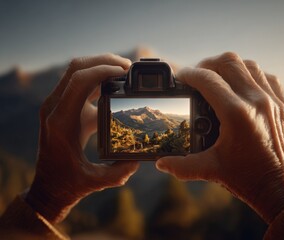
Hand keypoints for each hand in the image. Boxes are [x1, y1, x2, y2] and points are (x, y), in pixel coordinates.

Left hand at [25, 54, 138, 223]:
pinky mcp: (62, 107)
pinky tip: (113, 84)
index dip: (103, 70)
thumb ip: (120, 172)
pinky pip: (77, 83)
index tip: (124, 72)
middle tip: (128, 66)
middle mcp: (55, 108)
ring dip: (100, 66)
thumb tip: (139, 158)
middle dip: (104, 61)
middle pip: (77, 68)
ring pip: (76, 71)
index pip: (79, 81)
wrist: (48, 186)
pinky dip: (96, 78)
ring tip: (123, 72)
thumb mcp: (96, 180)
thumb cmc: (68, 182)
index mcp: (62, 122)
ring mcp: (56, 105)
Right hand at [156, 52, 283, 222]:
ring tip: (217, 77)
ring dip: (230, 67)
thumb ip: (181, 166)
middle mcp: (257, 102)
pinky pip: (267, 77)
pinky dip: (251, 75)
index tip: (180, 77)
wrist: (281, 189)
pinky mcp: (283, 106)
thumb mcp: (210, 170)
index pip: (207, 80)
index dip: (189, 74)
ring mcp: (273, 101)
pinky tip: (241, 86)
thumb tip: (161, 163)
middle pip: (229, 62)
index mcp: (236, 114)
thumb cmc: (247, 179)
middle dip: (207, 64)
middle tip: (197, 75)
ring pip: (249, 65)